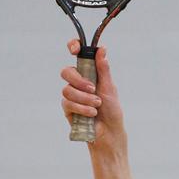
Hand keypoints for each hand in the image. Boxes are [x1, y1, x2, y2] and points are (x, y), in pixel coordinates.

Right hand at [61, 39, 126, 154]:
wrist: (109, 131)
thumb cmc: (112, 109)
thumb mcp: (109, 87)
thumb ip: (103, 69)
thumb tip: (102, 49)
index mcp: (89, 73)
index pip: (78, 55)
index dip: (73, 47)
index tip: (75, 49)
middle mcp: (78, 82)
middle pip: (66, 72)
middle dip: (79, 80)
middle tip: (93, 89)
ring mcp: (71, 95)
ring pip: (67, 90)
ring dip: (85, 99)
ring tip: (97, 105)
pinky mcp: (67, 108)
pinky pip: (67, 103)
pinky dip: (82, 108)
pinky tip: (92, 113)